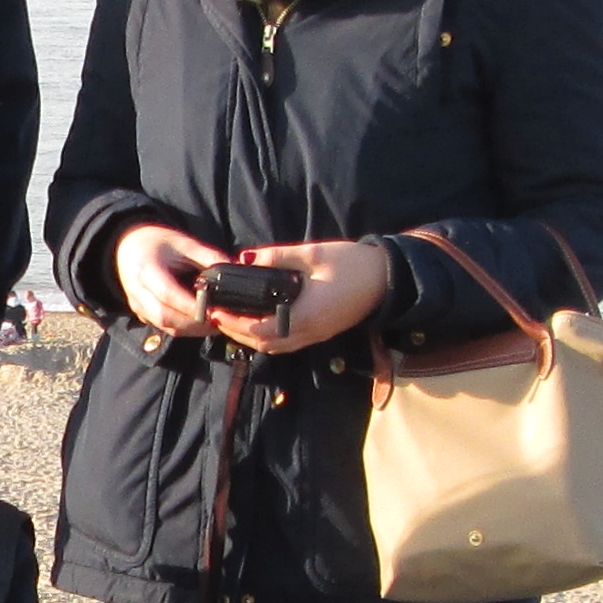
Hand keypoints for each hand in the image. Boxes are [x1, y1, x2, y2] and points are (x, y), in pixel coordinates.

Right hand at [111, 221, 223, 340]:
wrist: (128, 246)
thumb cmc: (158, 242)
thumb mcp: (184, 242)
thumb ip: (209, 256)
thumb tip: (235, 268)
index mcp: (147, 270)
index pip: (169, 295)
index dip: (194, 306)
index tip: (217, 309)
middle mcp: (138, 291)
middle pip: (166, 317)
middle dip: (195, 324)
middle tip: (221, 321)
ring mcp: (138, 306)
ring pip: (166, 327)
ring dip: (191, 329)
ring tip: (215, 323)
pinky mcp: (141, 314)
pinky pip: (163, 327)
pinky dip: (183, 328)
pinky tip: (200, 322)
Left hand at [213, 237, 396, 355]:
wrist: (387, 278)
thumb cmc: (352, 264)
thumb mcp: (312, 254)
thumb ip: (277, 257)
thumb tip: (245, 257)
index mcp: (304, 316)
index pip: (258, 330)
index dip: (233, 323)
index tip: (215, 311)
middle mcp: (308, 333)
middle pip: (263, 344)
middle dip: (236, 333)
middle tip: (216, 316)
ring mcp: (316, 337)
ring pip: (274, 347)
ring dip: (251, 338)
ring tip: (232, 319)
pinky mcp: (321, 333)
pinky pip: (287, 343)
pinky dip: (267, 336)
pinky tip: (258, 320)